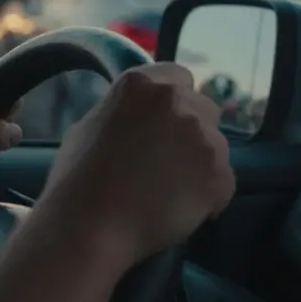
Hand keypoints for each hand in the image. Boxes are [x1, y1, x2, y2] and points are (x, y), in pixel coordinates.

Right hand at [37, 63, 235, 264]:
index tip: (160, 123)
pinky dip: (207, 195)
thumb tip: (137, 118)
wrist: (90, 225)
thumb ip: (123, 112)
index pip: (178, 77)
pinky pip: (223, 181)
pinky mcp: (220, 175)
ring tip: (170, 189)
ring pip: (216, 145)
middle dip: (189, 130)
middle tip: (166, 158)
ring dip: (199, 162)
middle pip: (203, 108)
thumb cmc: (76, 177)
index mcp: (142, 84)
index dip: (172, 101)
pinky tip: (178, 208)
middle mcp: (179, 102)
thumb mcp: (90, 124)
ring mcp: (204, 138)